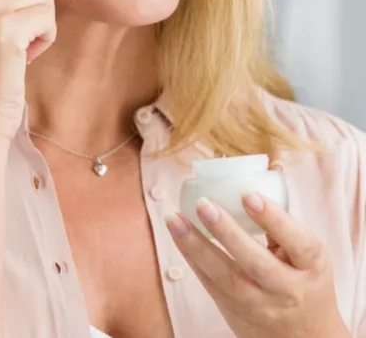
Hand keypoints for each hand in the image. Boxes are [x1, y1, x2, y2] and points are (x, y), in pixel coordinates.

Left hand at [166, 191, 349, 337]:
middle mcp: (288, 289)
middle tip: (203, 204)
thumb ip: (283, 213)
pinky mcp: (235, 312)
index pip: (297, 242)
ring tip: (174, 218)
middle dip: (227, 233)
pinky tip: (178, 235)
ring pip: (226, 277)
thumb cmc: (304, 279)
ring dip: (196, 246)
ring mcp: (260, 304)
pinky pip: (210, 284)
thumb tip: (271, 164)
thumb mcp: (306, 251)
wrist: (306, 336)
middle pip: (256, 262)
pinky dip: (192, 259)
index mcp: (312, 266)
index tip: (248, 194)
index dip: (274, 219)